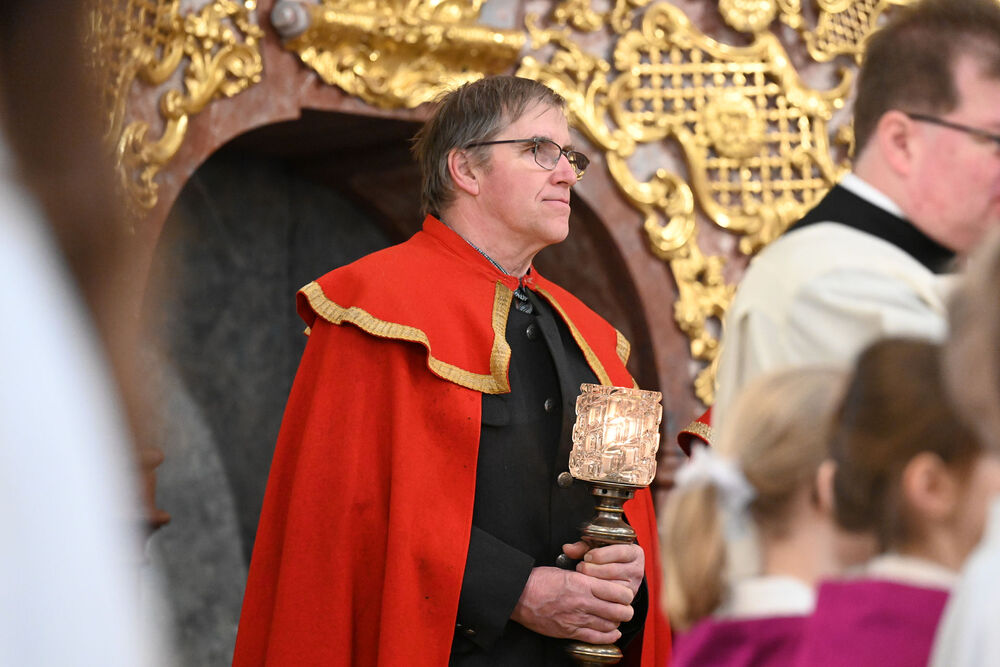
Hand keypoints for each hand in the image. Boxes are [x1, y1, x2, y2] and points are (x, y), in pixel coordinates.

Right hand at [510, 566, 634, 643]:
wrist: (519, 595)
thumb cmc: (539, 580)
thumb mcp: (565, 570)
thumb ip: (585, 578)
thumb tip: (600, 580)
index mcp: (583, 583)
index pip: (618, 592)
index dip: (626, 594)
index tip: (625, 593)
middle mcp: (583, 602)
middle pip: (619, 611)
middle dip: (626, 609)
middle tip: (625, 607)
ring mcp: (577, 619)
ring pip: (610, 625)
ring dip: (617, 622)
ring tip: (616, 618)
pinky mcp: (570, 632)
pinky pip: (596, 638)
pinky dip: (608, 636)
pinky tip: (612, 632)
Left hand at [563, 541, 643, 596]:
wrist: (613, 573)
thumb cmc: (604, 558)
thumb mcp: (596, 548)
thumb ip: (582, 547)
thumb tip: (567, 549)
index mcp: (634, 553)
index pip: (621, 552)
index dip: (602, 554)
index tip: (587, 556)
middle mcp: (636, 570)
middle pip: (614, 570)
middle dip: (594, 569)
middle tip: (581, 567)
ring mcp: (633, 587)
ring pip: (613, 587)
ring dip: (595, 582)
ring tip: (583, 577)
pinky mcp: (626, 600)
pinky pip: (612, 600)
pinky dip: (598, 594)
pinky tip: (588, 589)